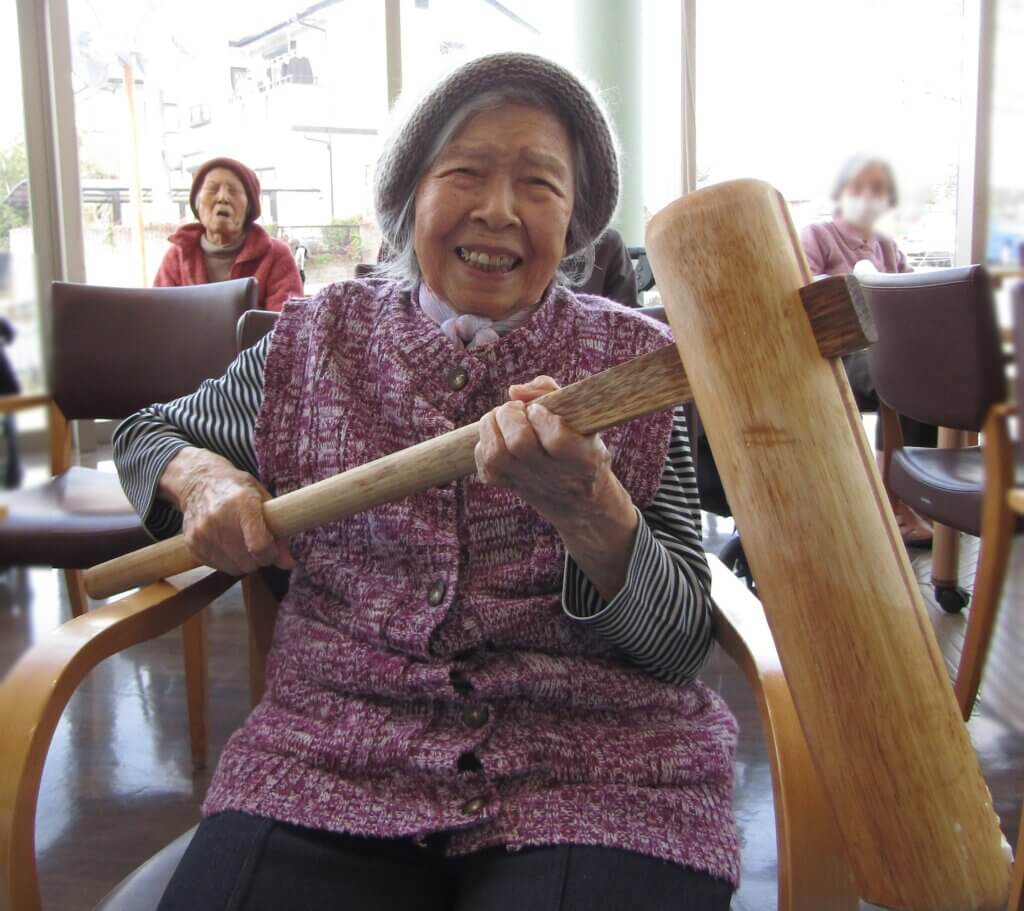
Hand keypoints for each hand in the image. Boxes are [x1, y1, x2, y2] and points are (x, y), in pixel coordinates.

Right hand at [159, 447, 293, 576]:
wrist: (199, 482)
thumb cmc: (237, 490)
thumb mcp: (264, 501)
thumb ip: (279, 533)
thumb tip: (289, 564)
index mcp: (243, 503)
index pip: (260, 546)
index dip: (271, 554)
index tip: (272, 550)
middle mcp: (219, 518)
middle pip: (247, 562)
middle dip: (258, 559)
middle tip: (256, 543)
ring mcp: (202, 533)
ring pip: (233, 569)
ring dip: (242, 561)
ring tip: (240, 541)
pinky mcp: (191, 544)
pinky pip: (217, 567)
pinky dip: (226, 560)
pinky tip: (225, 542)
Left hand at [475, 376, 634, 526]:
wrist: (578, 501)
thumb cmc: (581, 448)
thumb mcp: (584, 419)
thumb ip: (552, 393)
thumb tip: (514, 390)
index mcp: (583, 458)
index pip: (556, 439)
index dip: (541, 416)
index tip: (540, 409)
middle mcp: (555, 476)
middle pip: (519, 443)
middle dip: (510, 415)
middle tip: (517, 409)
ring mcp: (528, 483)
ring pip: (495, 454)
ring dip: (492, 425)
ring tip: (503, 418)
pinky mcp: (507, 485)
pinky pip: (484, 462)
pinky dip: (484, 442)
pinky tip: (499, 436)